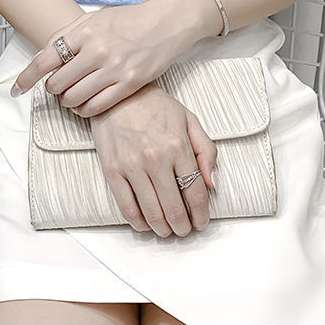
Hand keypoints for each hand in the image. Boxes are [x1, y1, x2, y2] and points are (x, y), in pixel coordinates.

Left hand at [10, 0, 209, 116]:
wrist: (165, 22)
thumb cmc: (128, 20)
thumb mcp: (94, 17)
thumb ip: (67, 34)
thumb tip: (43, 55)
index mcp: (84, 31)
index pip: (45, 59)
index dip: (27, 78)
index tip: (17, 90)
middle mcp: (97, 50)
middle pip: (57, 83)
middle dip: (52, 89)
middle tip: (58, 87)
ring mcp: (114, 68)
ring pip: (74, 98)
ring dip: (67, 101)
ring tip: (72, 96)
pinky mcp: (129, 83)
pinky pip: (95, 107)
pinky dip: (84, 110)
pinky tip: (85, 104)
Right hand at [89, 82, 217, 236]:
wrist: (118, 95)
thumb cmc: (155, 106)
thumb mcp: (189, 120)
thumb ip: (206, 151)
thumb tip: (212, 184)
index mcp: (178, 146)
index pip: (195, 193)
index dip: (201, 215)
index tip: (200, 221)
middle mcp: (156, 158)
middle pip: (174, 209)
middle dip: (183, 226)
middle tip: (185, 229)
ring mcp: (132, 166)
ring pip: (152, 213)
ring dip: (163, 229)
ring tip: (167, 229)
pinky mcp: (112, 170)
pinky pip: (126, 208)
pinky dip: (138, 223)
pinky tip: (145, 223)